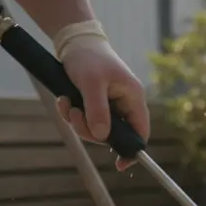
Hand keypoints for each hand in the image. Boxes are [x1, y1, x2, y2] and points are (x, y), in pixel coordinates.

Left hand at [56, 38, 150, 169]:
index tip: (120, 165)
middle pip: (113, 134)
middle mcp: (124, 103)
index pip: (140, 132)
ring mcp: (109, 104)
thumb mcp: (91, 83)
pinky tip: (64, 100)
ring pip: (97, 129)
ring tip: (67, 104)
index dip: (132, 150)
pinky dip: (72, 114)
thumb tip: (101, 137)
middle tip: (75, 117)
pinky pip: (85, 119)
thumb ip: (97, 111)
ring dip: (78, 122)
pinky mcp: (95, 103)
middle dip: (91, 130)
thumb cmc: (88, 57)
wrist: (73, 41)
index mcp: (133, 97)